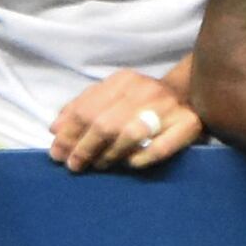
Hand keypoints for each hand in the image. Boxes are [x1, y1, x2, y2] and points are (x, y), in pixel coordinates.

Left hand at [48, 68, 203, 174]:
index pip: (87, 110)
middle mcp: (147, 90)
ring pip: (130, 135)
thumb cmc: (141, 100)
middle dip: (84, 149)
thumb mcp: (110, 95)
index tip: (57, 153)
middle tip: (75, 165)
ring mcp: (170, 107)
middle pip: (105, 124)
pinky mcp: (190, 124)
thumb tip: (55, 129)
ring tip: (100, 165)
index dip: (68, 135)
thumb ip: (82, 108)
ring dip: (109, 155)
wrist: (190, 92)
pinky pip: (160, 148)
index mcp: (124, 80)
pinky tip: (130, 163)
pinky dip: (140, 159)